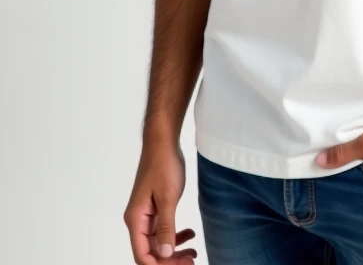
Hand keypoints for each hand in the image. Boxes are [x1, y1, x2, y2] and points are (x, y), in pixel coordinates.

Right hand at [123, 138, 197, 263]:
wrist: (163, 143)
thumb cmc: (163, 165)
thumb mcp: (167, 197)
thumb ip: (166, 227)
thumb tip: (166, 253)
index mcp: (136, 219)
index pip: (142, 255)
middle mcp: (138, 220)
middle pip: (152, 252)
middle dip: (171, 260)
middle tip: (192, 261)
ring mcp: (146, 215)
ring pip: (158, 243)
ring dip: (175, 250)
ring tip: (194, 251)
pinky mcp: (155, 209)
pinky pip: (163, 230)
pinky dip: (176, 235)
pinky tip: (189, 234)